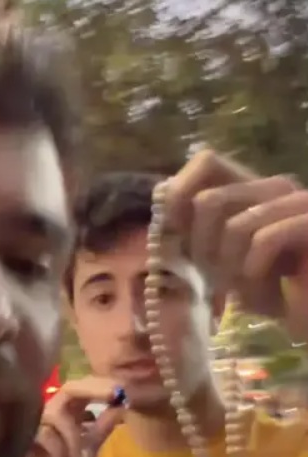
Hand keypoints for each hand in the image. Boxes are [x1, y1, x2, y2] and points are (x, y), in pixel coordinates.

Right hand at [2, 377, 124, 456]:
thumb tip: (122, 406)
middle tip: (114, 394)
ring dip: (75, 433)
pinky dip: (62, 449)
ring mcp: (36, 425)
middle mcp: (51, 413)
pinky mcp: (24, 439)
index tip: (121, 389)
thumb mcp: (90, 449)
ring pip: (57, 413)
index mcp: (67, 413)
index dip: (101, 385)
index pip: (82, 388)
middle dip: (93, 390)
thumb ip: (102, 427)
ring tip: (83, 455)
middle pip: (69, 389)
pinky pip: (46, 436)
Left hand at [164, 149, 307, 334]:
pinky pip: (264, 239)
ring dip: (233, 270)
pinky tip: (272, 292)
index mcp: (253, 190)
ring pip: (234, 226)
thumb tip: (162, 193)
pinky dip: (257, 274)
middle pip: (209, 201)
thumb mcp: (224, 260)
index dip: (182, 196)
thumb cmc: (273, 294)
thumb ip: (196, 228)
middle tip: (221, 281)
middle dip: (204, 251)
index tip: (178, 237)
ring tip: (250, 290)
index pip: (207, 163)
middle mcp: (277, 187)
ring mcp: (300, 202)